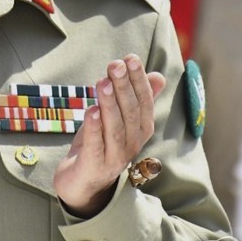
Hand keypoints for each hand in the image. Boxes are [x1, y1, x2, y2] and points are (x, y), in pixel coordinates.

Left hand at [53, 55, 165, 217]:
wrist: (82, 183)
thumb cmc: (102, 144)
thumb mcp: (119, 118)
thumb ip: (138, 98)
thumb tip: (159, 75)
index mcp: (141, 129)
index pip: (144, 102)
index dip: (138, 80)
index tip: (131, 58)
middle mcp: (132, 143)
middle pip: (130, 113)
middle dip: (124, 87)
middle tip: (115, 64)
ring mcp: (115, 157)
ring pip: (115, 128)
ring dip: (110, 104)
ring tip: (102, 82)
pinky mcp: (94, 166)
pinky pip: (96, 145)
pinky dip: (95, 128)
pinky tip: (91, 110)